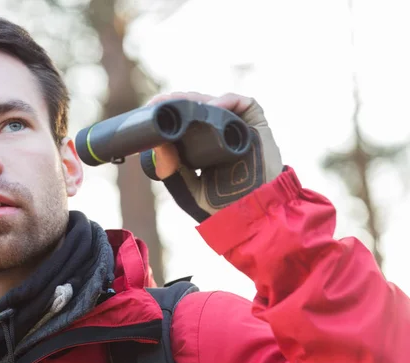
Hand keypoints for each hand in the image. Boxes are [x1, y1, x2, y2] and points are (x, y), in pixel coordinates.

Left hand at [146, 92, 282, 221]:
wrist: (253, 216)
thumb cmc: (222, 207)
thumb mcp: (188, 190)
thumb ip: (172, 172)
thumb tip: (157, 147)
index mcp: (203, 146)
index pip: (185, 120)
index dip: (170, 110)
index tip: (152, 107)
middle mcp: (221, 133)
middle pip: (199, 107)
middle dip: (179, 101)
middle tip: (160, 102)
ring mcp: (239, 128)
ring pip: (217, 102)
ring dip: (197, 99)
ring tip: (180, 103)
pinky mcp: (257, 125)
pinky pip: (244, 103)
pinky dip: (226, 101)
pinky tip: (211, 108)